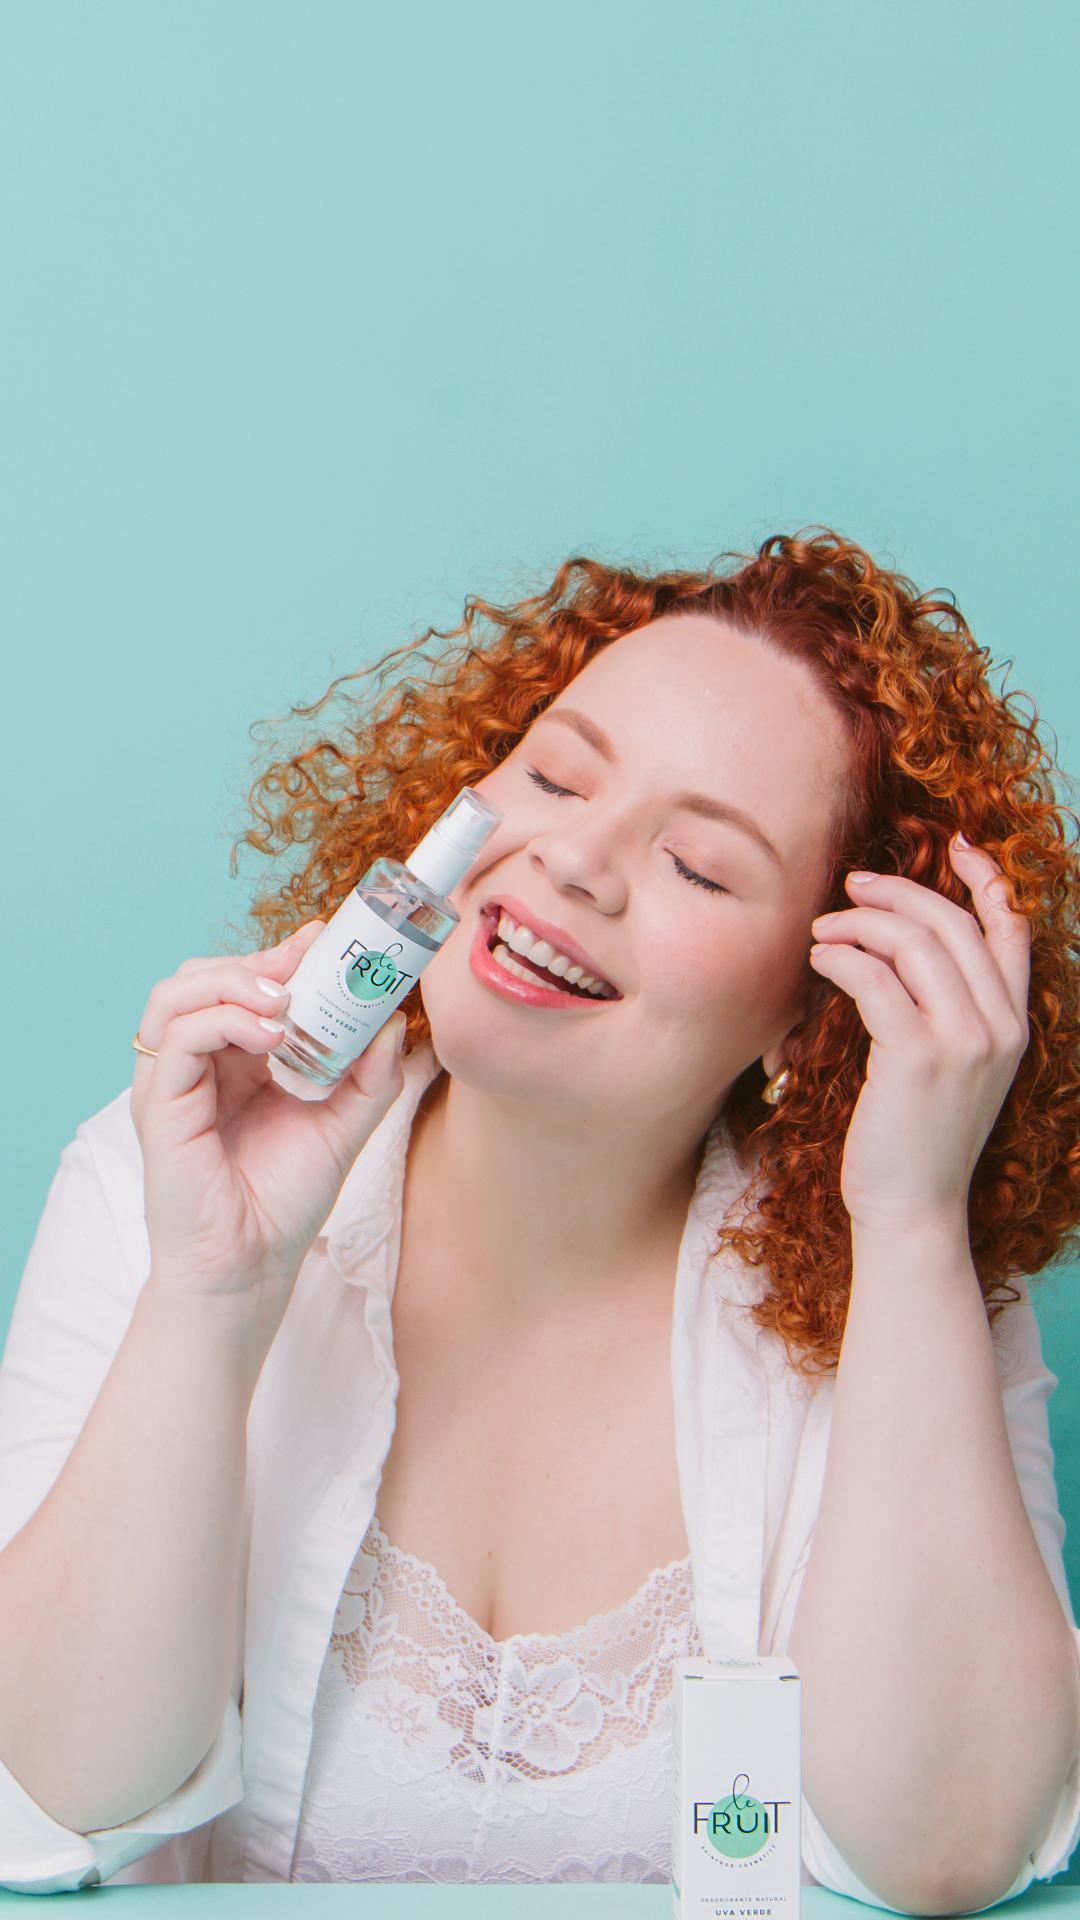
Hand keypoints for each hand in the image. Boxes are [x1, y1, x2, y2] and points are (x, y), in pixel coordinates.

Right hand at [131, 919, 407, 1314]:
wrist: (250, 1270)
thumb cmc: (282, 1204)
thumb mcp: (342, 1128)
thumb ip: (368, 1078)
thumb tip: (394, 1023)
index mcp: (234, 1061)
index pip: (241, 985)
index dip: (280, 956)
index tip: (327, 940)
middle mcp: (197, 1063)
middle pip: (203, 975)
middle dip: (257, 959)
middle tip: (309, 962)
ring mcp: (172, 1081)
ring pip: (179, 993)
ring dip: (234, 979)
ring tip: (288, 997)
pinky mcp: (159, 1105)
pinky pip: (179, 1036)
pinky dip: (224, 1019)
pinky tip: (271, 1034)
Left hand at [806, 833, 1030, 1233]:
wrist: (913, 1210)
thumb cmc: (916, 1139)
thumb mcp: (951, 1070)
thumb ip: (945, 1011)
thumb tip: (899, 946)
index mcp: (1014, 1025)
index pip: (1012, 930)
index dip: (988, 880)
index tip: (958, 844)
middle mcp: (1000, 1028)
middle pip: (954, 924)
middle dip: (899, 894)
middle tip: (852, 886)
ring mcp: (965, 1042)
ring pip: (914, 944)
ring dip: (861, 924)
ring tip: (825, 932)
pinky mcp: (918, 1057)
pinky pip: (875, 979)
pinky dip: (842, 957)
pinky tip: (820, 961)